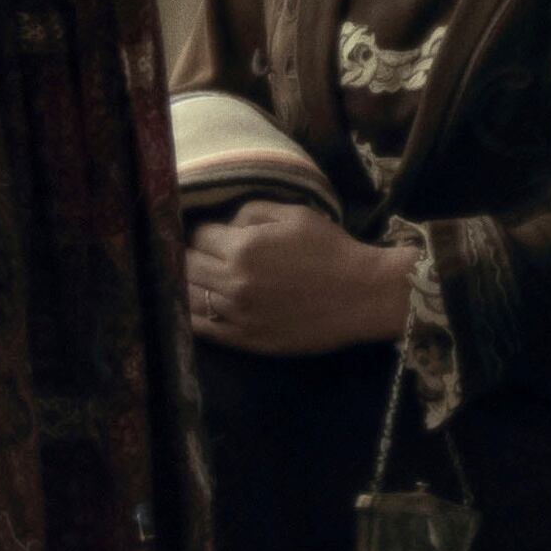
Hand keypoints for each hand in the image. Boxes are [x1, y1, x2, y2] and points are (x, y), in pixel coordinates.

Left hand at [184, 201, 417, 355]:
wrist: (362, 294)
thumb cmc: (331, 249)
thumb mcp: (294, 214)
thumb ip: (251, 211)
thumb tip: (224, 224)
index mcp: (243, 247)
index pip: (200, 235)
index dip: (205, 231)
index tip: (212, 233)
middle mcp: (233, 282)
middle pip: (188, 264)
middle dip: (192, 254)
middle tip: (201, 254)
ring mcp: (237, 314)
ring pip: (188, 295)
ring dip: (189, 283)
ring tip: (196, 277)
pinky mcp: (244, 339)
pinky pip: (201, 328)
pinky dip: (190, 314)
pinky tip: (193, 305)